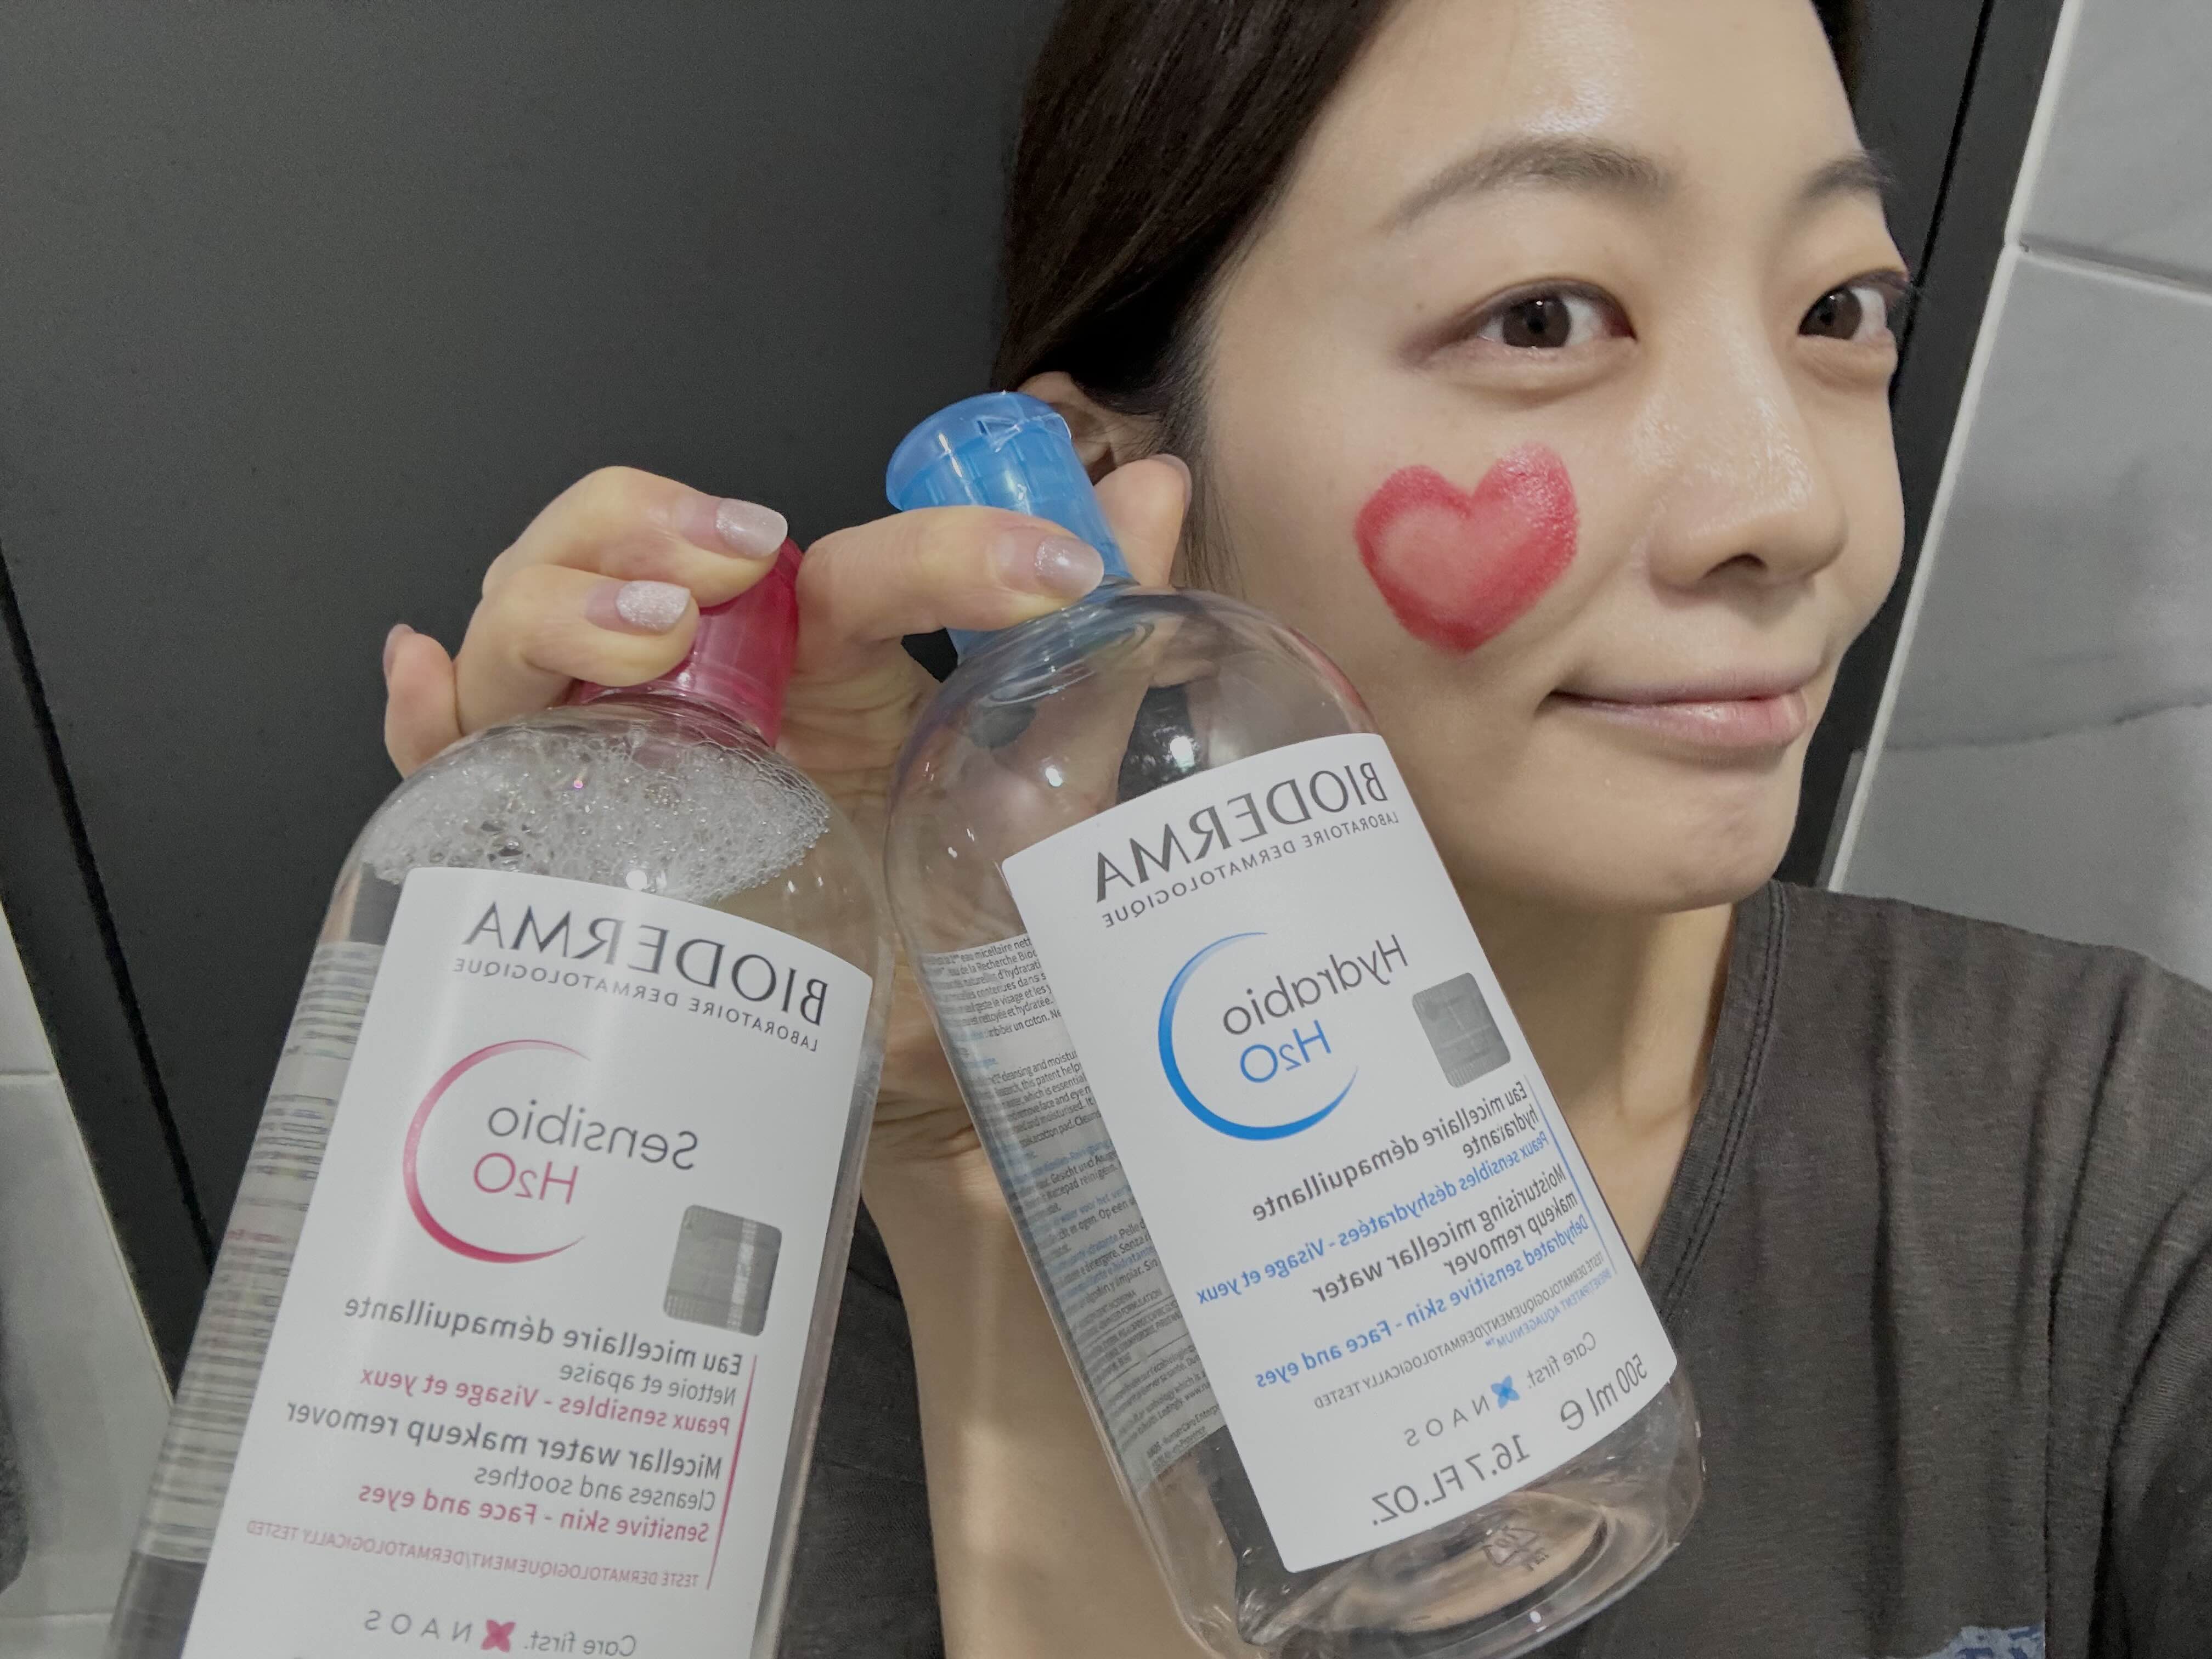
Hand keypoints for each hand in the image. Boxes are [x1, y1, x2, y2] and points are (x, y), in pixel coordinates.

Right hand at [382, 459, 1189, 1197]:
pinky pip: (453, 762)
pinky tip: (423, 674)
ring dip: (558, 599)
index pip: (839, 570)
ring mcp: (613, 758)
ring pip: (520, 625)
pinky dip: (425, 711)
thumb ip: (1095, 655)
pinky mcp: (551, 841)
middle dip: (649, 520)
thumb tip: (1159, 486)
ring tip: (648, 630)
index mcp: (819, 665)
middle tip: (739, 552)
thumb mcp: (1044, 802)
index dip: (936, 541)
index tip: (1049, 569)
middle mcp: (701, 694)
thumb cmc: (966, 945)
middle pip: (615, 545)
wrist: (910, 1105)